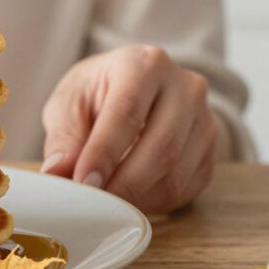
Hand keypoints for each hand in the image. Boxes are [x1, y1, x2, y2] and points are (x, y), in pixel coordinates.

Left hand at [40, 45, 218, 213]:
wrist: (133, 88)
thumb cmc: (98, 93)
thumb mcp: (69, 101)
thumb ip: (63, 135)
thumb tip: (58, 171)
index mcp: (145, 64)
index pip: (127, 112)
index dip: (104, 153)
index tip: (83, 182)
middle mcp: (185, 88)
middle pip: (161, 147)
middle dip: (123, 184)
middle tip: (93, 204)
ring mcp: (205, 120)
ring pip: (176, 174)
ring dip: (137, 198)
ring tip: (105, 204)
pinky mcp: (210, 152)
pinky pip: (185, 189)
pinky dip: (153, 203)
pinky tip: (128, 200)